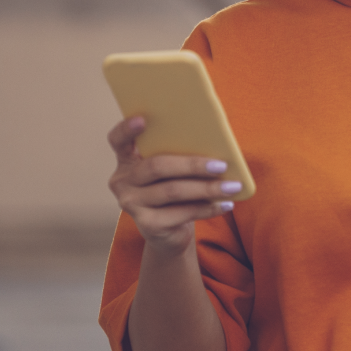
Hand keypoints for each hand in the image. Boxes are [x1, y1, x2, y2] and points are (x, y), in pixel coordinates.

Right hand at [107, 116, 241, 255]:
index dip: (126, 129)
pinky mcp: (148, 225)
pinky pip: (182, 213)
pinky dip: (208, 208)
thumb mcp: (172, 171)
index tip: (143, 119)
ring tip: (232, 186)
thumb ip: (179, 154)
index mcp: (126, 160)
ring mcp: (132, 204)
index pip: (117, 140)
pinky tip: (226, 204)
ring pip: (173, 191)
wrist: (168, 232)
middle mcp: (123, 181)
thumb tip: (216, 143)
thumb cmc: (173, 191)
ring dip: (207, 188)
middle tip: (221, 165)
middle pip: (156, 166)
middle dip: (192, 165)